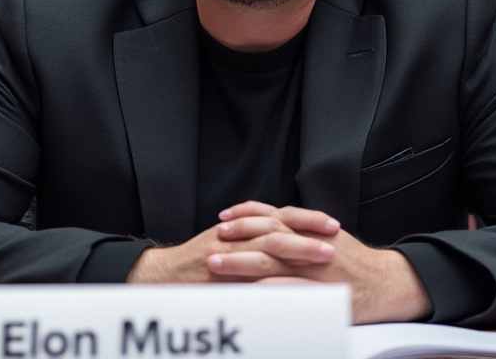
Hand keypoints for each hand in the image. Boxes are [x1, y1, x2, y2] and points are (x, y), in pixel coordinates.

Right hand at [127, 203, 338, 284]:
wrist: (161, 276)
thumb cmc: (195, 267)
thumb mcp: (225, 249)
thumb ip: (252, 249)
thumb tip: (286, 258)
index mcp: (241, 231)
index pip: (279, 218)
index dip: (306, 219)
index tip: (331, 224)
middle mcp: (235, 236)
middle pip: (278, 226)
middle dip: (308, 230)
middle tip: (334, 235)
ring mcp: (227, 253)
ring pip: (267, 243)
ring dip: (298, 246)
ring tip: (323, 253)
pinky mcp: (218, 270)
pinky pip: (248, 267)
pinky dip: (271, 271)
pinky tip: (291, 275)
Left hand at [215, 202, 431, 323]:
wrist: (387, 282)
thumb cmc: (355, 262)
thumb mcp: (328, 236)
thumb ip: (300, 230)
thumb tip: (270, 224)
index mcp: (310, 230)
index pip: (273, 216)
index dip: (246, 215)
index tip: (224, 218)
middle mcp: (310, 245)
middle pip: (267, 236)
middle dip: (237, 238)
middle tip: (212, 241)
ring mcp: (314, 269)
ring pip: (271, 262)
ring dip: (241, 263)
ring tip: (217, 265)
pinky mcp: (321, 292)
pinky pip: (290, 290)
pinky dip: (267, 290)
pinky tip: (247, 292)